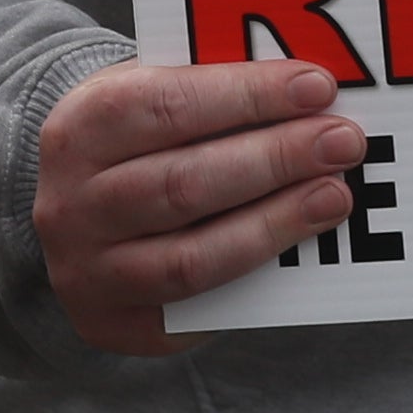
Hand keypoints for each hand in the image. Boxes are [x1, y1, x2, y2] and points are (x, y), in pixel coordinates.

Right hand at [32, 57, 368, 355]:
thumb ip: (213, 92)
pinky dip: (252, 273)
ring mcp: (87, 273)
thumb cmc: (141, 143)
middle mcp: (70, 205)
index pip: (166, 105)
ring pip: (191, 256)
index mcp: (79, 129)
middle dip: (274, 159)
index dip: (247, 95)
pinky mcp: (114, 325)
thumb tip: (309, 90)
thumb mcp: (151, 99)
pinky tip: (299, 245)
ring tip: (334, 194)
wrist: (79, 218)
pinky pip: (193, 306)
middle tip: (343, 141)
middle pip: (183, 184)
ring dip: (274, 223)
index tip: (316, 86)